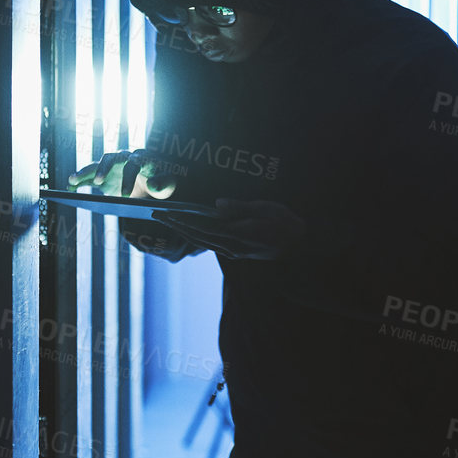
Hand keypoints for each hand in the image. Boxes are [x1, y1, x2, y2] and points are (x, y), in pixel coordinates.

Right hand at [68, 152, 176, 199]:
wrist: (154, 183)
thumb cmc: (162, 182)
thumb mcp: (169, 185)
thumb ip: (164, 185)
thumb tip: (152, 184)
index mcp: (141, 158)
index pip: (133, 165)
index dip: (129, 179)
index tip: (126, 195)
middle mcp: (124, 158)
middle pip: (110, 158)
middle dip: (103, 169)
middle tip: (98, 182)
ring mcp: (112, 166)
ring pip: (95, 165)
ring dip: (84, 172)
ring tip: (72, 180)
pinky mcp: (103, 175)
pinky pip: (88, 177)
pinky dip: (79, 182)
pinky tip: (70, 190)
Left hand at [159, 198, 304, 260]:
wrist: (301, 249)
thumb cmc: (287, 225)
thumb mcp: (268, 209)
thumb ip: (242, 208)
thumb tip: (217, 205)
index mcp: (239, 234)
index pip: (203, 227)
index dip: (183, 220)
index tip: (166, 213)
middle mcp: (232, 246)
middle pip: (197, 236)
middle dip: (176, 225)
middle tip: (157, 215)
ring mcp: (234, 252)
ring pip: (202, 242)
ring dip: (183, 231)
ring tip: (169, 221)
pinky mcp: (237, 253)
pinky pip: (211, 244)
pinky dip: (196, 236)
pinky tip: (190, 230)